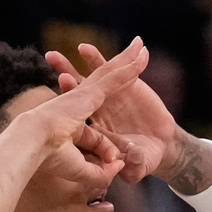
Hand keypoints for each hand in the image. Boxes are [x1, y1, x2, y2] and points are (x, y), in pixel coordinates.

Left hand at [46, 40, 177, 183]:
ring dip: (91, 58)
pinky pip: (124, 71)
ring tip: (83, 47)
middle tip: (52, 57)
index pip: (76, 109)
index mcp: (94, 126)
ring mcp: (113, 95)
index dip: (70, 94)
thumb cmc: (143, 158)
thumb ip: (133, 166)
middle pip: (78, 86)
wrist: (159, 145)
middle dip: (66, 70)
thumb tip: (130, 159)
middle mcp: (100, 107)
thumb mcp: (137, 166)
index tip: (63, 81)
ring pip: (99, 74)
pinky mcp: (130, 86)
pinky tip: (125, 46)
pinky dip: (125, 59)